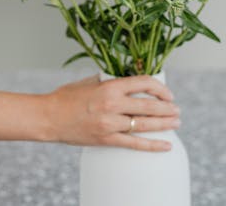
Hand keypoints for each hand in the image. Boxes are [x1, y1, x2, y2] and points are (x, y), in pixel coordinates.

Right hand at [44, 74, 180, 151]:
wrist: (49, 117)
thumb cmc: (67, 97)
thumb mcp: (89, 81)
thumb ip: (109, 80)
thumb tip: (127, 80)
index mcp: (109, 86)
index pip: (143, 83)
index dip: (160, 88)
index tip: (167, 93)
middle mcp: (112, 104)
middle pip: (148, 106)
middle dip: (167, 108)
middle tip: (176, 110)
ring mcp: (110, 124)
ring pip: (145, 124)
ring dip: (164, 124)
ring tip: (176, 123)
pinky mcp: (106, 139)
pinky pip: (134, 144)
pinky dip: (152, 145)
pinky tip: (166, 145)